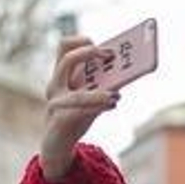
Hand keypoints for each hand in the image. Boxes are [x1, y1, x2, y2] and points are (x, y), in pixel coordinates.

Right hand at [38, 34, 120, 181]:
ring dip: (98, 94)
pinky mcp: (60, 121)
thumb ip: (105, 84)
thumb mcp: (91, 96)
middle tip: (111, 56)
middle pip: (66, 60)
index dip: (82, 40)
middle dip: (90, 54)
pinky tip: (112, 103)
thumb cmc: (75, 115)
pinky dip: (97, 107)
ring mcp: (55, 103)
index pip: (64, 46)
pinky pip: (79, 113)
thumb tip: (129, 71)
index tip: (103, 45)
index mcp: (62, 74)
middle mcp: (55, 85)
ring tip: (115, 95)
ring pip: (76, 94)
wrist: (57, 143)